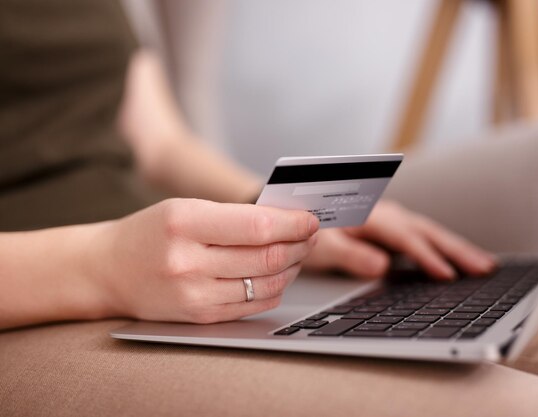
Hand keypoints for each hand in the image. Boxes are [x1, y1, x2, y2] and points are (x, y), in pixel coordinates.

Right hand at [92, 198, 318, 322]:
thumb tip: (286, 220)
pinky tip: (279, 275)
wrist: (110, 270)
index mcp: (183, 223)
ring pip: (267, 283)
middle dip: (300, 244)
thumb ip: (233, 215)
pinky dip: (276, 288)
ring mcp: (194, 294)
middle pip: (267, 256)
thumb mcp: (184, 208)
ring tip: (298, 253)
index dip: (293, 224)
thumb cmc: (150, 233)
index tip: (310, 219)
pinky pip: (255, 304)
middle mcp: (188, 262)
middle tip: (310, 235)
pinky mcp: (201, 316)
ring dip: (293, 267)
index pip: (257, 226)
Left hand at [302, 200, 495, 279]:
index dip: (425, 255)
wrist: (302, 215)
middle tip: (484, 268)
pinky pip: (423, 238)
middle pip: (426, 231)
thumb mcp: (322, 245)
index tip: (446, 274)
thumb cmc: (310, 229)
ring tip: (484, 265)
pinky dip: (443, 249)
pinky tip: (459, 262)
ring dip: (456, 248)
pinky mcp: (393, 231)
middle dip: (456, 249)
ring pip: (430, 233)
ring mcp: (392, 220)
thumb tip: (381, 267)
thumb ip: (349, 254)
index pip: (403, 236)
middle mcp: (386, 214)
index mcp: (369, 214)